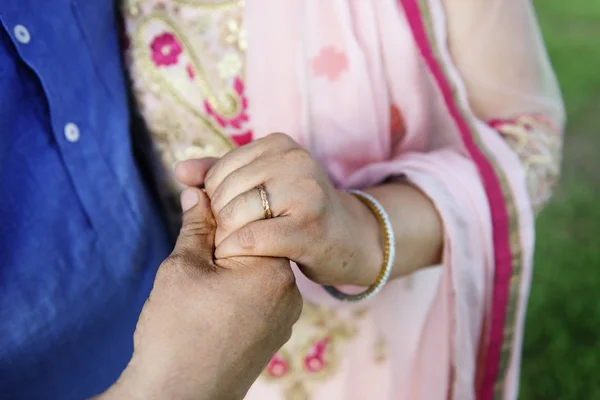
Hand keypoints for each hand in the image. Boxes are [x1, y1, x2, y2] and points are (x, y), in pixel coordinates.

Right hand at [98, 188, 301, 399]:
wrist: (176, 398)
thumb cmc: (176, 332)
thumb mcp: (182, 267)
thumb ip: (197, 226)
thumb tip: (198, 192)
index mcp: (273, 270)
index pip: (252, 218)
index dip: (219, 212)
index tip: (198, 217)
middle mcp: (290, 293)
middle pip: (257, 245)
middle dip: (225, 241)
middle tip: (196, 259)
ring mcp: (285, 318)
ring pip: (256, 272)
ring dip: (230, 267)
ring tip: (200, 287)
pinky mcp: (274, 335)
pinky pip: (259, 298)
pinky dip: (237, 292)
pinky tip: (211, 306)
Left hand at [175, 133, 384, 286]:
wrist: (351, 239)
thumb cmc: (301, 211)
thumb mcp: (265, 184)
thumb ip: (222, 174)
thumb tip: (180, 171)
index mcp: (279, 144)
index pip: (220, 170)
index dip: (215, 199)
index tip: (229, 218)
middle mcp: (294, 160)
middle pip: (225, 191)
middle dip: (219, 220)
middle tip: (231, 238)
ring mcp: (304, 192)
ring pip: (234, 214)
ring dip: (226, 239)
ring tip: (237, 248)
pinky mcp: (307, 227)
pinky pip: (250, 239)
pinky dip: (237, 252)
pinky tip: (243, 259)